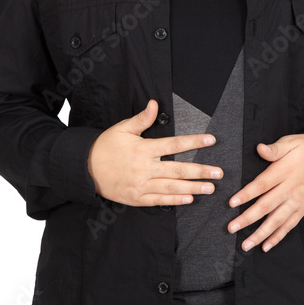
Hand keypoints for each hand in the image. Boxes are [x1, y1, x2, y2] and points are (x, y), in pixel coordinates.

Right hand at [87, 98, 222, 206]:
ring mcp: (140, 185)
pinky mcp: (136, 198)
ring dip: (193, 188)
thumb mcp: (122, 129)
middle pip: (178, 169)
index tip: (211, 140)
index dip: (194, 142)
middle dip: (201, 171)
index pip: (174, 144)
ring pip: (172, 187)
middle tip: (219, 172)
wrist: (84, 169)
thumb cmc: (104, 147)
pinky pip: (159, 200)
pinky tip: (189, 199)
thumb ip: (141, 119)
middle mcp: (144, 168)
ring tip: (210, 188)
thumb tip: (154, 104)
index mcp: (143, 149)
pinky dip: (175, 200)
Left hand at [227, 134, 303, 252]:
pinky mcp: (303, 209)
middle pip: (266, 206)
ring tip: (246, 244)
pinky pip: (289, 226)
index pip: (262, 185)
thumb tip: (259, 148)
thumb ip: (275, 148)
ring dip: (260, 234)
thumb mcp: (292, 142)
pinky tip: (266, 246)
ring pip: (276, 221)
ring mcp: (297, 202)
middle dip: (248, 219)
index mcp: (284, 172)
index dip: (246, 194)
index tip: (232, 203)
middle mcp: (290, 189)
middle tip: (231, 228)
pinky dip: (278, 237)